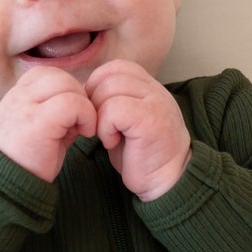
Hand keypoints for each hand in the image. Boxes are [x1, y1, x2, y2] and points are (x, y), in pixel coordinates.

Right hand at [0, 66, 96, 182]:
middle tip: (82, 123)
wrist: (6, 188)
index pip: (46, 75)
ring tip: (83, 128)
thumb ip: (56, 114)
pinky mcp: (38, 121)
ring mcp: (26, 106)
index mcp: (16, 97)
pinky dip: (86, 115)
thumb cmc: (26, 165)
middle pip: (58, 75)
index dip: (66, 90)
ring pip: (66, 84)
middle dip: (78, 96)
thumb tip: (82, 106)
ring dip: (84, 105)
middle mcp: (17, 97)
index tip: (72, 116)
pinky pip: (72, 102)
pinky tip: (85, 133)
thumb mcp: (38, 132)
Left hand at [85, 61, 191, 201]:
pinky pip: (114, 109)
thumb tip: (84, 93)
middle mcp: (154, 89)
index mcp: (148, 86)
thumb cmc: (143, 156)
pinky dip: (105, 128)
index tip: (97, 114)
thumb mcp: (126, 122)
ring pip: (108, 90)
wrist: (167, 184)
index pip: (115, 67)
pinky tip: (112, 142)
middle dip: (94, 102)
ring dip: (99, 116)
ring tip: (109, 136)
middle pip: (108, 76)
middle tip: (100, 127)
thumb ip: (112, 101)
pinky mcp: (150, 120)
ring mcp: (155, 102)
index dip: (97, 87)